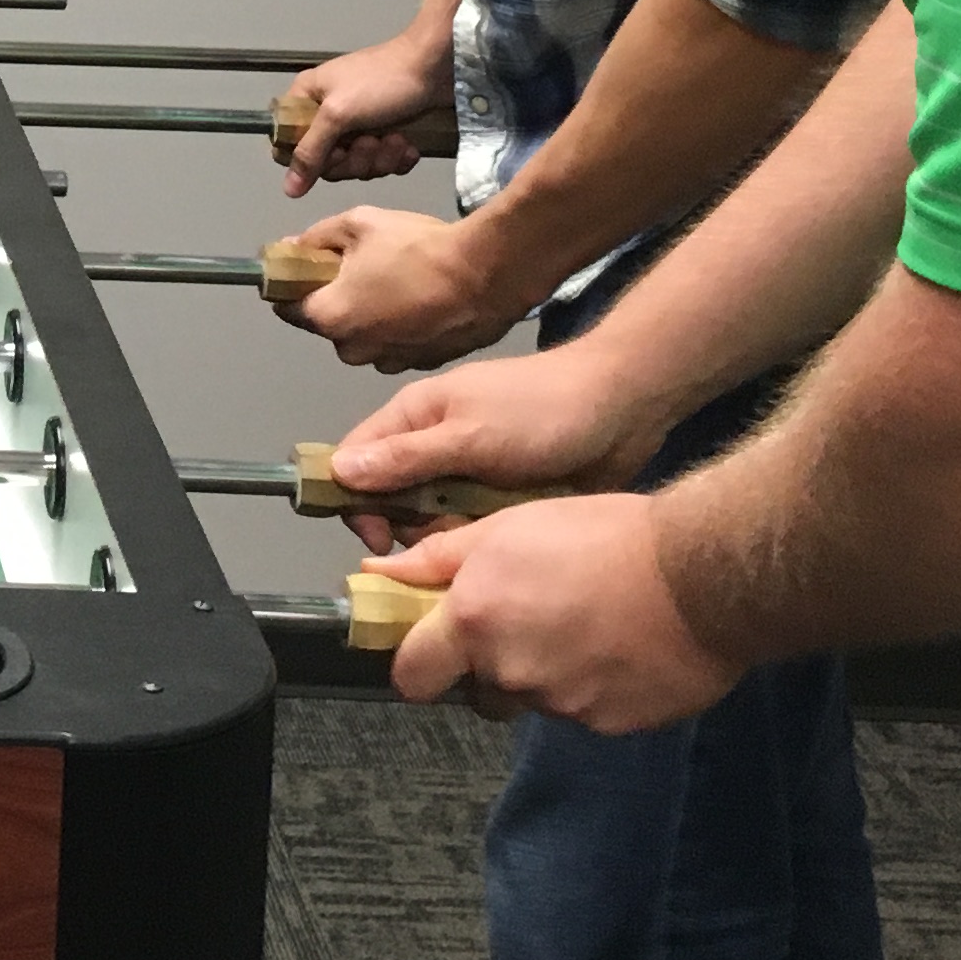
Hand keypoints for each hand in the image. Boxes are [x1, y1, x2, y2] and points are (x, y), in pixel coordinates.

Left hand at [277, 206, 526, 371]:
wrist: (486, 274)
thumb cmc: (416, 247)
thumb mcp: (358, 224)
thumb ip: (316, 237)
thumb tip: (293, 247)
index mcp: (329, 318)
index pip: (287, 307)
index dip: (291, 283)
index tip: (306, 265)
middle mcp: (353, 350)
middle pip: (329, 322)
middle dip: (337, 297)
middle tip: (362, 266)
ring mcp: (389, 362)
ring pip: (364, 336)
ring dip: (370, 315)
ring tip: (397, 282)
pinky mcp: (421, 364)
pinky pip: (396, 344)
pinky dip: (399, 326)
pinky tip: (420, 300)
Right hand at [280, 37, 448, 196]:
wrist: (436, 66)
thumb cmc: (382, 83)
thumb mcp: (338, 114)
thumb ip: (310, 152)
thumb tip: (289, 189)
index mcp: (307, 99)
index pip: (289, 146)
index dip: (310, 160)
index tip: (334, 154)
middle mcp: (328, 114)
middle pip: (327, 163)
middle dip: (355, 159)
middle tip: (371, 141)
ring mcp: (357, 125)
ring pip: (357, 165)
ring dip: (379, 157)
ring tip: (395, 138)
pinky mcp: (384, 133)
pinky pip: (381, 162)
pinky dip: (396, 158)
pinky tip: (406, 144)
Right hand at [329, 345, 667, 552]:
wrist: (623, 410)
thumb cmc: (539, 413)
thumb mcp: (468, 435)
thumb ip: (406, 458)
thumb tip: (337, 473)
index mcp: (414, 417)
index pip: (356, 461)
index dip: (356, 502)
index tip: (379, 542)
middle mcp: (432, 445)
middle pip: (391, 498)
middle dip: (406, 527)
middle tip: (439, 546)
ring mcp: (467, 472)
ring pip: (432, 520)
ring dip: (445, 538)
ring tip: (476, 546)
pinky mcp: (498, 497)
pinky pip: (469, 528)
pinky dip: (476, 541)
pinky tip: (496, 549)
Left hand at [376, 496, 737, 729]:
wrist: (700, 574)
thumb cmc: (603, 535)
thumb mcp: (508, 526)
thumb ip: (439, 559)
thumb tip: (380, 576)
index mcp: (475, 623)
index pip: (412, 675)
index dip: (416, 663)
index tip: (430, 647)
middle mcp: (511, 673)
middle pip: (480, 686)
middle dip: (492, 661)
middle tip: (532, 615)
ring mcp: (562, 706)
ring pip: (534, 697)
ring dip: (546, 670)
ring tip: (587, 622)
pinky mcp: (609, 725)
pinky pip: (584, 710)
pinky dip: (593, 686)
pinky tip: (620, 647)